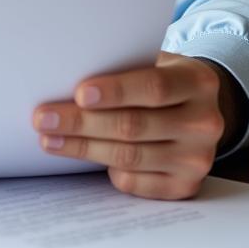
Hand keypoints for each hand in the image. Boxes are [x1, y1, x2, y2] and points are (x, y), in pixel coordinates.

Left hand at [32, 52, 227, 199]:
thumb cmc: (160, 78)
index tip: (79, 94)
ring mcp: (197, 158)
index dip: (115, 91)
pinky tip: (84, 157)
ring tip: (50, 139)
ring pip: (129, 156)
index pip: (154, 87)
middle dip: (82, 123)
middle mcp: (204, 122)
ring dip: (83, 148)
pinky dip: (107, 169)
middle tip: (44, 118)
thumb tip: (65, 77)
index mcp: (196, 82)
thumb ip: (123, 66)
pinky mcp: (185, 186)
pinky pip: (136, 181)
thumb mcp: (152, 61)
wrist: (197, 109)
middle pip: (134, 126)